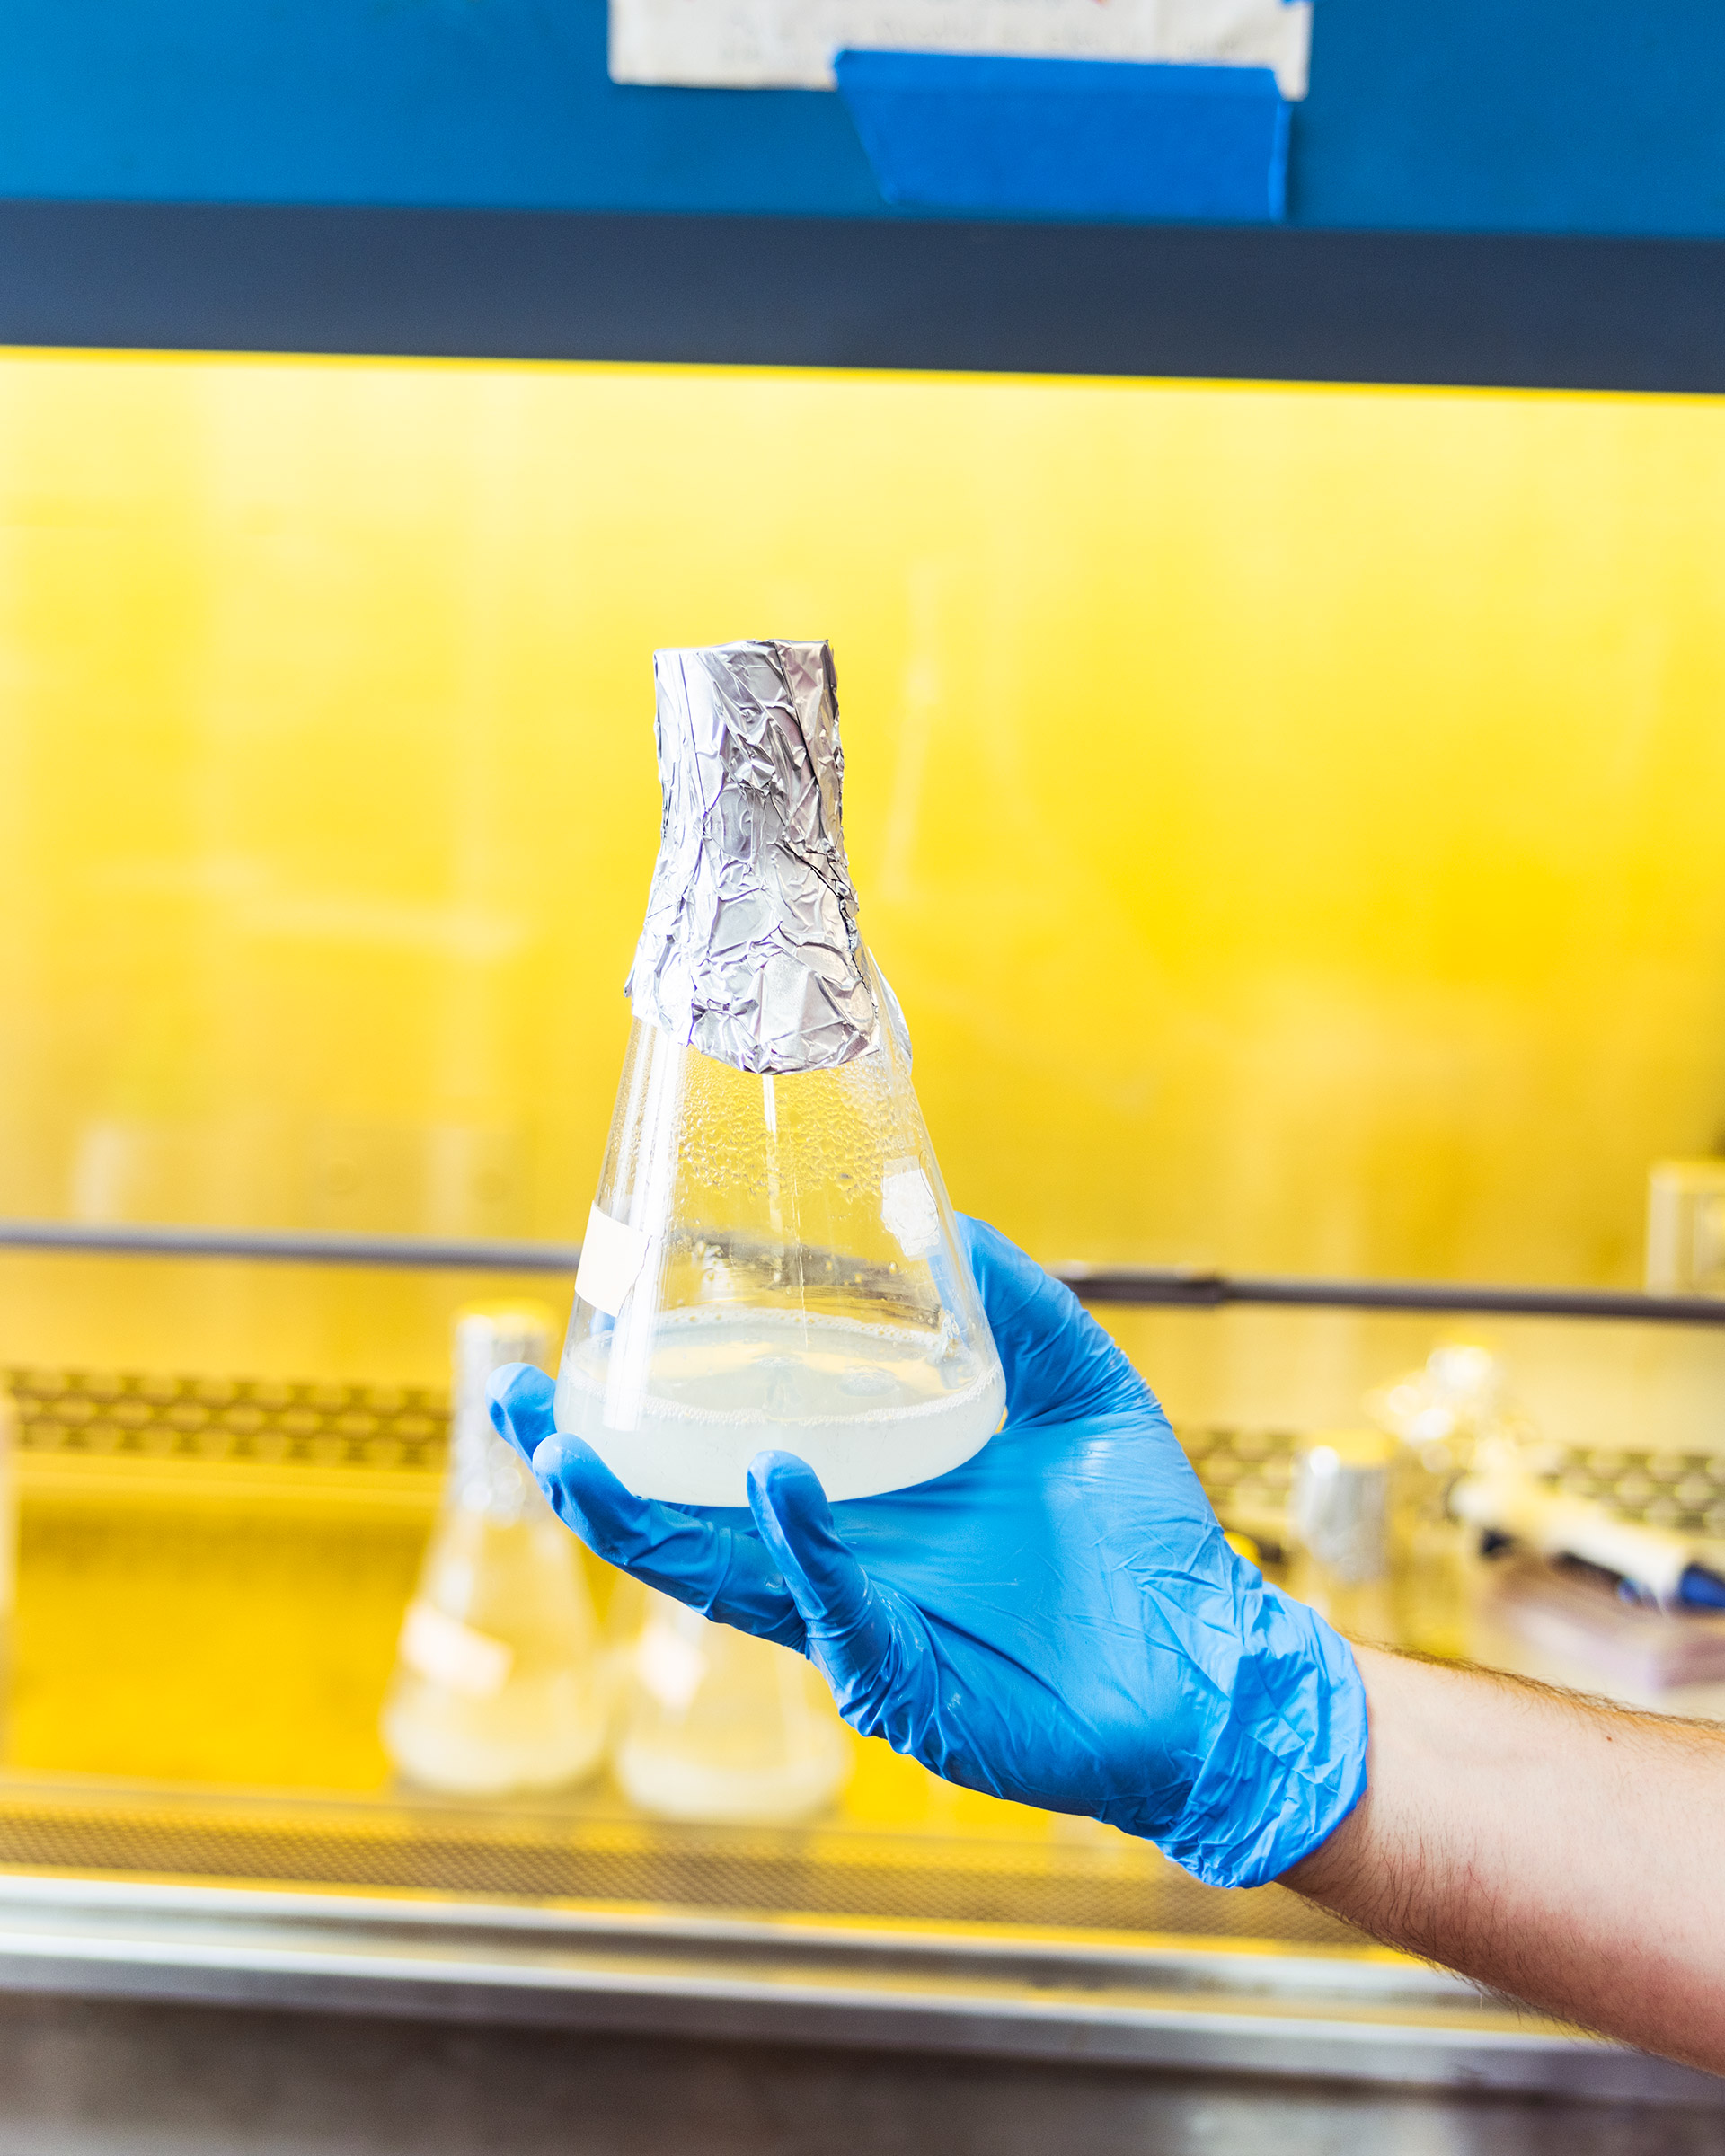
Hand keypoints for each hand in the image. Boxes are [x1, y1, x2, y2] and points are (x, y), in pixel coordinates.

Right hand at [490, 1217, 1366, 1888]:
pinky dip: (799, 1545)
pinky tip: (775, 1479)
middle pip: (681, 1524)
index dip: (645, 1416)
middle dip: (588, 1475)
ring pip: (720, 1579)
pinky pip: (834, 1611)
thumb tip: (948, 1213)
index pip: (723, 1457)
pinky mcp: (907, 1682)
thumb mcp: (1076, 1388)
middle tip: (517, 1407)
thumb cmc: (1144, 1541)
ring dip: (641, 1522)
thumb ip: (1017, 1304)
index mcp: (863, 1505)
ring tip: (571, 1454)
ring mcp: (863, 1629)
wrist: (1220, 1665)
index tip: (580, 1342)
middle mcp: (841, 1567)